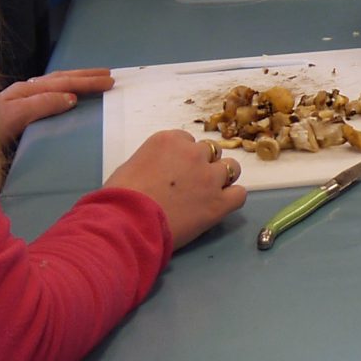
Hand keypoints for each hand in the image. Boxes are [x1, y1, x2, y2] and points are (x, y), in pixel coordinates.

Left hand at [0, 68, 113, 152]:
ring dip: (75, 80)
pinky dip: (61, 89)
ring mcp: (18, 100)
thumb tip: (70, 97)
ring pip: (52, 83)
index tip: (108, 82)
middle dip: (85, 76)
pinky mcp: (14, 112)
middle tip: (109, 76)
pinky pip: (46, 93)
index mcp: (25, 91)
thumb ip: (41, 105)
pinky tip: (64, 94)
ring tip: (93, 79)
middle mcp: (22, 92)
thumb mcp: (13, 117)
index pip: (62, 83)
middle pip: (59, 78)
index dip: (86, 82)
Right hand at [103, 129, 246, 248]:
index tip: (176, 171)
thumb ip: (152, 161)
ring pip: (231, 168)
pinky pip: (240, 194)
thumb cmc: (120, 196)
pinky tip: (220, 205)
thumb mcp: (131, 166)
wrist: (128, 221)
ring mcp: (210, 177)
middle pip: (210, 152)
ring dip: (221, 178)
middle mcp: (194, 153)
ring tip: (208, 193)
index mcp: (170, 140)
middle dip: (203, 165)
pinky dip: (232, 198)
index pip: (188, 140)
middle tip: (191, 184)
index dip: (183, 157)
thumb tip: (157, 172)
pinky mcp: (219, 202)